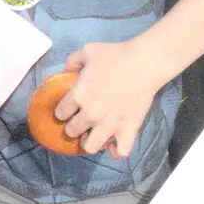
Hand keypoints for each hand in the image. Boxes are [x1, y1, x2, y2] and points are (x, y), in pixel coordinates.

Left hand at [55, 43, 166, 158]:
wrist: (144, 63)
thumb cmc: (116, 54)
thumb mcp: (88, 50)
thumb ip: (73, 60)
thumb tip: (66, 70)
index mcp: (78, 95)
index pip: (60, 113)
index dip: (63, 111)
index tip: (69, 109)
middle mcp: (90, 114)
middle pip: (72, 131)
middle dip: (74, 127)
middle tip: (82, 121)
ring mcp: (109, 125)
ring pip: (90, 147)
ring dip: (90, 142)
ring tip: (95, 134)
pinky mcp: (128, 130)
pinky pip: (120, 152)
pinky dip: (116, 151)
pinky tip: (115, 143)